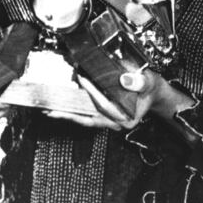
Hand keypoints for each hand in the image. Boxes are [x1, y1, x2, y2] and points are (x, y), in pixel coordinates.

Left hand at [45, 70, 193, 131]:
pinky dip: (75, 109)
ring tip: (49, 109)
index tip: (82, 79)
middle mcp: (115, 123)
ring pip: (85, 118)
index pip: (104, 107)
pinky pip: (87, 113)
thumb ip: (140, 82)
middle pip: (88, 119)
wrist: (153, 92)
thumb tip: (124, 80)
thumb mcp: (149, 82)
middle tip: (50, 110)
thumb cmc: (151, 88)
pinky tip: (62, 104)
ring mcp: (108, 121)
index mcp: (126, 119)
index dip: (92, 93)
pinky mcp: (103, 115)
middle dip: (69, 113)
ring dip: (68, 113)